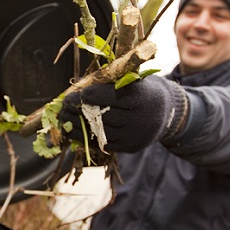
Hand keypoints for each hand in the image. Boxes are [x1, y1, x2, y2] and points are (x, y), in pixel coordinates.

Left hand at [59, 76, 187, 152]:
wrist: (166, 113)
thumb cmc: (142, 91)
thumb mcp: (133, 81)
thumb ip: (111, 83)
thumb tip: (79, 85)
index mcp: (141, 98)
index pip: (111, 97)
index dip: (91, 95)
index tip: (75, 94)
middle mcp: (139, 119)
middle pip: (103, 116)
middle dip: (80, 110)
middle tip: (64, 106)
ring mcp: (135, 136)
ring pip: (101, 132)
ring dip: (78, 125)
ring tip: (64, 118)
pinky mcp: (130, 147)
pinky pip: (104, 143)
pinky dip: (87, 137)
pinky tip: (73, 130)